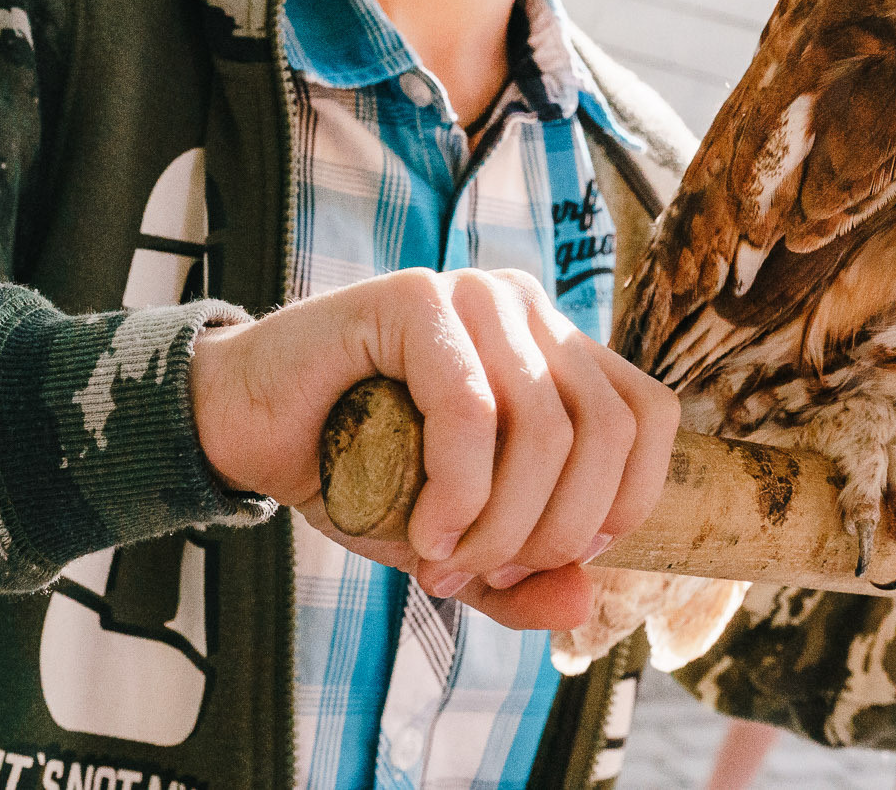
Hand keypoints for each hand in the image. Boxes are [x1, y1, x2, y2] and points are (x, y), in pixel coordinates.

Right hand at [187, 266, 680, 631]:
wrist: (246, 431)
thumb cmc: (357, 474)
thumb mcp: (454, 543)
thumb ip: (519, 578)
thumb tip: (582, 601)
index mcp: (557, 347)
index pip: (649, 416)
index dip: (624, 502)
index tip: (557, 559)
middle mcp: (529, 308)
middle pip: (605, 432)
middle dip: (554, 531)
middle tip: (487, 573)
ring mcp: (475, 295)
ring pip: (546, 427)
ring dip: (501, 524)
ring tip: (445, 559)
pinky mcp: (415, 298)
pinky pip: (471, 411)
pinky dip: (457, 493)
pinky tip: (423, 530)